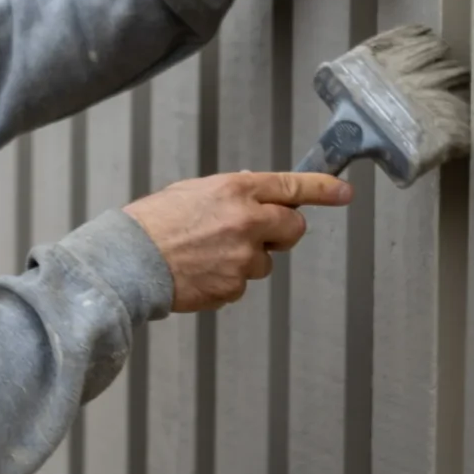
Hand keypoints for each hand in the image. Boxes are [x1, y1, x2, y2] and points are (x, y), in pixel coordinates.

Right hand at [125, 169, 352, 312]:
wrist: (129, 261)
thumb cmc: (153, 223)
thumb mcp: (193, 191)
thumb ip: (230, 193)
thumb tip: (257, 195)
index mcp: (236, 190)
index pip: (293, 186)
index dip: (324, 189)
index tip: (343, 192)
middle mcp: (247, 221)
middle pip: (293, 228)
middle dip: (282, 232)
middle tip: (258, 233)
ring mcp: (243, 258)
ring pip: (265, 261)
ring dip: (245, 259)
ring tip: (205, 254)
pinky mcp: (235, 287)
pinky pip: (242, 283)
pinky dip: (226, 279)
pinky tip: (199, 271)